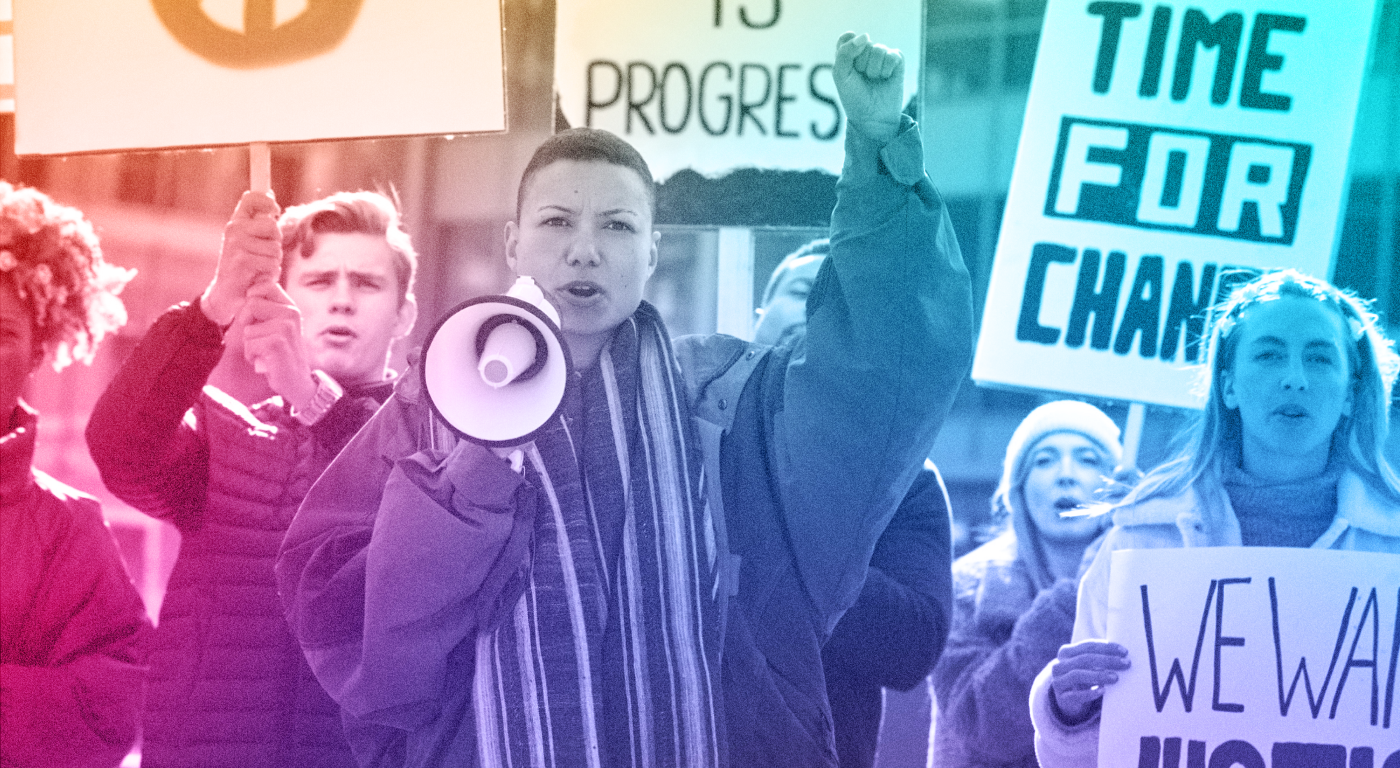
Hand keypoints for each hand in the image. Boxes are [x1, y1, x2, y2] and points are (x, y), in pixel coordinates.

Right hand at [202, 191, 280, 325]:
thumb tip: (270, 194)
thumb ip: (259, 221)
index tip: (274, 211)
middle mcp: (235, 229)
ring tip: (260, 267)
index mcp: (237, 221)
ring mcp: (237, 244)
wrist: (226, 295)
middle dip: (275, 243)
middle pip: (272, 225)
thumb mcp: (250, 240)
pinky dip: (270, 274)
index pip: (252, 197)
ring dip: (274, 262)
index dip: (267, 201)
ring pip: (275, 248)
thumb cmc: (244, 267)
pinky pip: (271, 264)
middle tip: (264, 254)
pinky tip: (258, 277)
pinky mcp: (242, 261)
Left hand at [240, 281, 316, 410]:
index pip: (264, 286)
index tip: (257, 319)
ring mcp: (285, 327)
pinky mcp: (277, 343)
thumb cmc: (279, 354)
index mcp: (289, 307)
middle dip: (247, 325)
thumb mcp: (273, 327)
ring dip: (250, 344)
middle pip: (251, 304)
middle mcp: (291, 313)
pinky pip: (249, 344)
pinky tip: (265, 361)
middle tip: (262, 340)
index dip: (252, 299)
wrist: (296, 381)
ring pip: (247, 329)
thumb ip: (262, 310)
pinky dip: (252, 356)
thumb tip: (245, 296)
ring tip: (265, 352)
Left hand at [833, 32, 904, 142]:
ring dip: (874, 69)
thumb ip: (845, 52)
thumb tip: (865, 36)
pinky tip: (885, 78)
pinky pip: (892, 55)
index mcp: (849, 55)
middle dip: (861, 64)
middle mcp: (865, 53)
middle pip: (863, 43)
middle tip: (863, 79)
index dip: (848, 50)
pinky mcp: (897, 61)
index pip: (847, 38)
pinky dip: (886, 69)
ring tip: (874, 80)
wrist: (872, 118)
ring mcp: (882, 56)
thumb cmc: (854, 98)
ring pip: (878, 49)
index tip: (849, 67)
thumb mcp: (841, 75)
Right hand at [1050, 640, 1129, 722]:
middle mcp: (1059, 665)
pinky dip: (1090, 692)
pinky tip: (1103, 691)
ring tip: (1116, 678)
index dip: (1106, 647)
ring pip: (1077, 675)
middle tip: (1126, 663)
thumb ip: (1097, 658)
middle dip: (1107, 660)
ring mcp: (1058, 681)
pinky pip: (1076, 695)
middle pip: (1084, 659)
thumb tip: (1122, 655)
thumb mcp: (1086, 666)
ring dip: (1098, 675)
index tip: (1125, 651)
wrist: (1067, 700)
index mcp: (1066, 652)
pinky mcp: (1062, 697)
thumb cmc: (1083, 678)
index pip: (1088, 646)